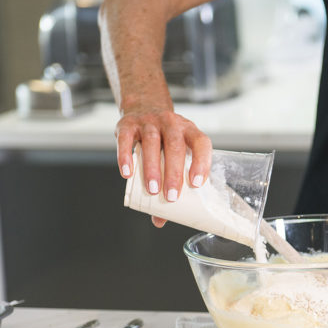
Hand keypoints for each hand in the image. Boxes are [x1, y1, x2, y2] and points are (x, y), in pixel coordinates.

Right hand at [115, 105, 212, 227]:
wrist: (142, 107)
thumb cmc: (163, 139)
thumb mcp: (172, 154)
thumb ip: (169, 183)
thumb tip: (160, 220)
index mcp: (189, 131)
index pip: (201, 143)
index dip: (202, 162)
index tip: (196, 184)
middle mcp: (171, 123)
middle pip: (175, 146)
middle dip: (174, 173)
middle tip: (171, 197)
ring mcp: (149, 121)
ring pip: (151, 143)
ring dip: (152, 168)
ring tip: (152, 190)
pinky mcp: (128, 124)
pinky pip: (126, 140)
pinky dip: (126, 157)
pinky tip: (127, 174)